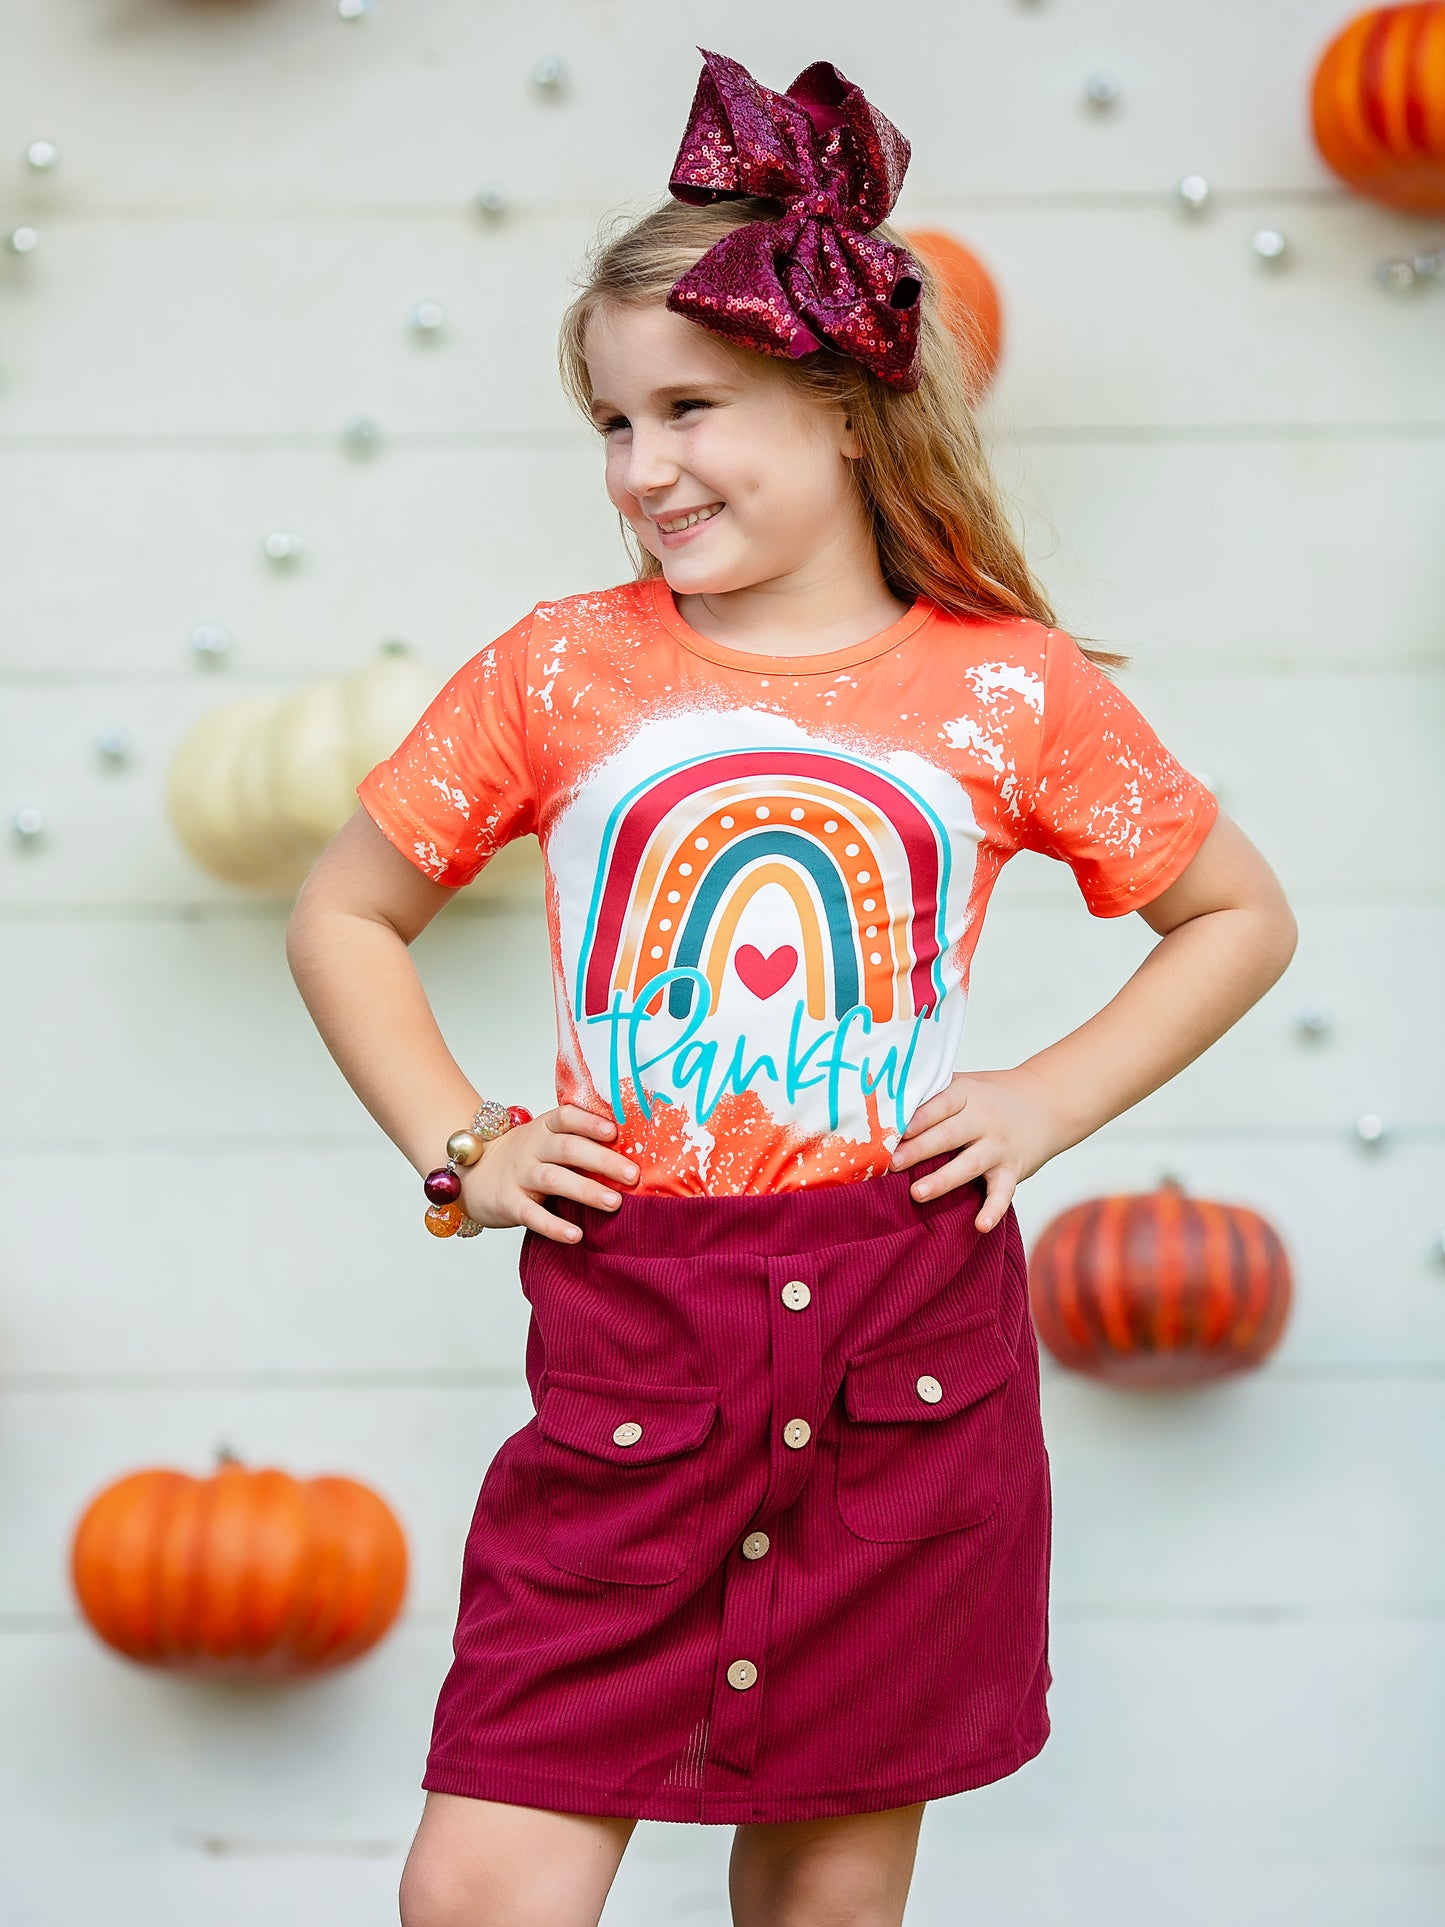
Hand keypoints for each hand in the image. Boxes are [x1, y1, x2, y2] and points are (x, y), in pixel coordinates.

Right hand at [460, 1103, 638, 1244]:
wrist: (471, 1175)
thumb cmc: (524, 1158)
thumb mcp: (546, 1140)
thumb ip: (578, 1141)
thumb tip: (631, 1151)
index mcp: (544, 1127)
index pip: (567, 1116)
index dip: (590, 1122)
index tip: (615, 1132)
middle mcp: (532, 1147)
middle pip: (568, 1148)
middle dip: (603, 1161)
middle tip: (633, 1175)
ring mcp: (519, 1174)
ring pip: (554, 1179)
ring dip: (586, 1190)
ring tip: (615, 1203)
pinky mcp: (508, 1203)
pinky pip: (532, 1215)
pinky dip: (554, 1226)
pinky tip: (576, 1234)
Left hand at [889, 1067, 1065, 1232]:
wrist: (1048, 1102)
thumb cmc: (992, 1096)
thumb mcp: (965, 1083)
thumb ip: (932, 1094)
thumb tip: (882, 1105)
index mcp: (966, 1094)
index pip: (939, 1105)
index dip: (915, 1118)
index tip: (890, 1130)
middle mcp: (984, 1120)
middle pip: (949, 1135)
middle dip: (919, 1150)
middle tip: (891, 1164)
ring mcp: (999, 1147)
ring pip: (970, 1165)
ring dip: (943, 1180)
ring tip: (917, 1193)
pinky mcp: (1013, 1170)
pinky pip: (1003, 1192)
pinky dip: (993, 1210)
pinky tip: (980, 1225)